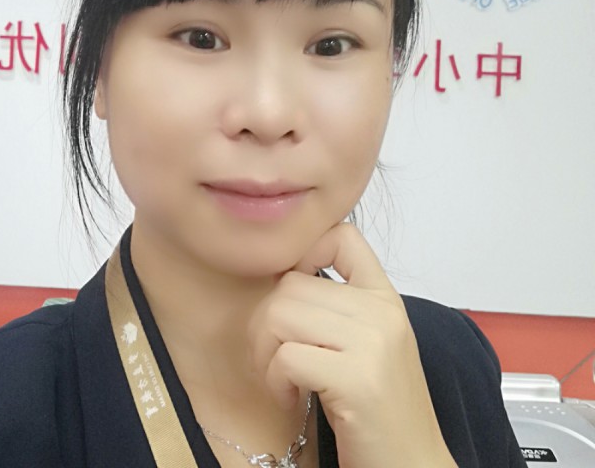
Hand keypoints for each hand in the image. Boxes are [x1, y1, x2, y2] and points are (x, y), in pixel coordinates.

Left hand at [247, 223, 456, 467]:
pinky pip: (285, 357)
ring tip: (284, 378)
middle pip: (290, 283)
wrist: (414, 466)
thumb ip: (336, 307)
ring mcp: (372, 343)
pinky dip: (275, 380)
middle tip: (274, 357)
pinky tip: (292, 398)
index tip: (293, 296)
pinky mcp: (357, 379)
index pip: (341, 235)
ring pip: (280, 313)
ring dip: (266, 352)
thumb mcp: (367, 343)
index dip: (303, 254)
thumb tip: (281, 278)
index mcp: (384, 298)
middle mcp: (382, 312)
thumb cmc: (379, 410)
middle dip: (265, 323)